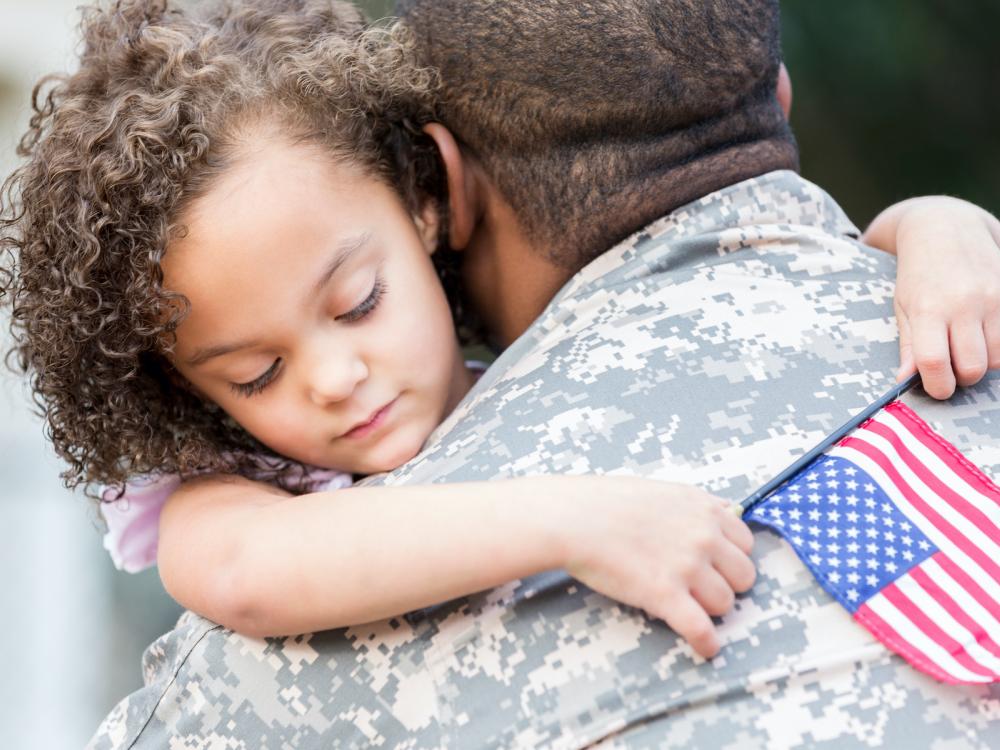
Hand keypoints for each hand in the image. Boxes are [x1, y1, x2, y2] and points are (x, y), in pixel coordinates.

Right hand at [557, 478, 754, 658]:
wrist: (572, 518)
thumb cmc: (606, 502)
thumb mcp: (663, 490)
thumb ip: (699, 504)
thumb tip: (730, 511)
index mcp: (704, 509)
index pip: (746, 544)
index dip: (730, 558)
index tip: (717, 567)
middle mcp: (703, 536)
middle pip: (743, 577)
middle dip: (725, 584)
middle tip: (701, 589)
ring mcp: (686, 566)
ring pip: (725, 604)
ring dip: (709, 610)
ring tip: (688, 609)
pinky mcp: (665, 595)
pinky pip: (701, 629)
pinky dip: (706, 643)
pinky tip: (704, 648)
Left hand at [864, 197, 999, 398]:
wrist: (944, 225)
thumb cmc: (917, 273)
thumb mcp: (903, 306)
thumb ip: (909, 345)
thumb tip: (905, 381)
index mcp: (929, 308)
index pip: (934, 362)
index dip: (937, 386)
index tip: (936, 387)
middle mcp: (964, 303)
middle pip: (973, 367)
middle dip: (962, 377)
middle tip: (952, 366)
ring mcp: (994, 297)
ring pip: (999, 357)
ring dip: (984, 361)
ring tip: (968, 346)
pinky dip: (999, 344)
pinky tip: (984, 333)